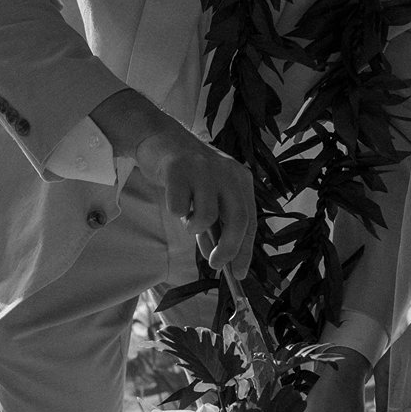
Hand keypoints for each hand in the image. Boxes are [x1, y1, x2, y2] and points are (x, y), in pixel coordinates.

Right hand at [91, 88, 255, 273]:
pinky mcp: (179, 169)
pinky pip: (179, 207)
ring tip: (186, 217)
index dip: (245, 249)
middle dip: (228, 248)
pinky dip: (176, 212)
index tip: (238, 273)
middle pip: (238, 219)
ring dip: (194, 227)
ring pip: (207, 215)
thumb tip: (219, 259)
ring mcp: (204, 169)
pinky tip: (174, 200)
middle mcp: (228, 173)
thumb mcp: (208, 196)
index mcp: (240, 179)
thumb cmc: (187, 173)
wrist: (160, 138)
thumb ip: (215, 224)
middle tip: (215, 265)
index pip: (250, 220)